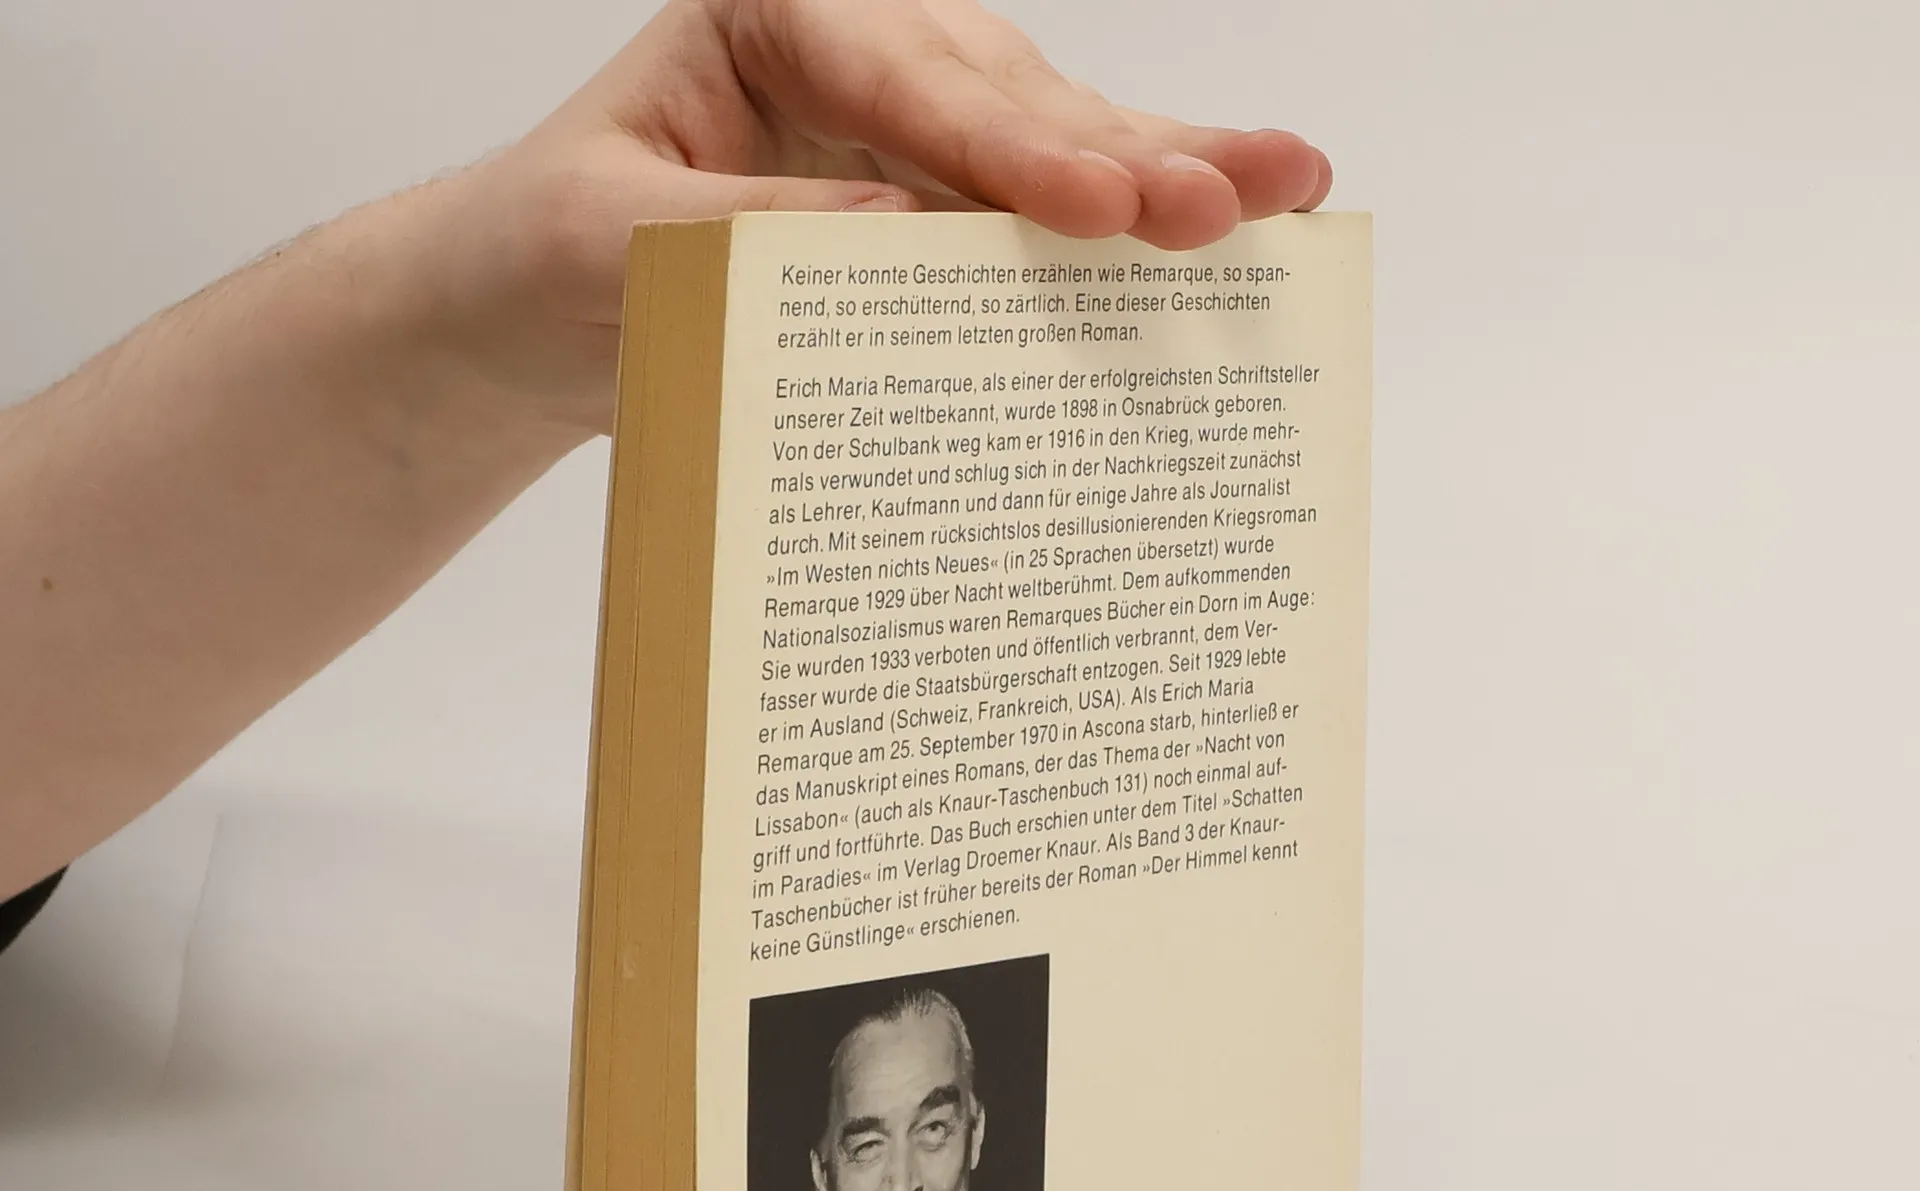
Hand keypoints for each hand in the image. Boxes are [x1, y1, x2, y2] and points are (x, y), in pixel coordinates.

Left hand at [433, 0, 1330, 435]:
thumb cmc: (551, 257)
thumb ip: (745, 229)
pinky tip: (1231, 221)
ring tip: (1285, 192)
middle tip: (1235, 201)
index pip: (904, 79)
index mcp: (770, 17)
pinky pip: (1043, 206)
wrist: (534, 313)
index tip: (1096, 213)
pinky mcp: (938, 198)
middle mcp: (863, 48)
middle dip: (1128, 155)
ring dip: (1167, 171)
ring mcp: (913, 121)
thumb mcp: (609, 242)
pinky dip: (1127, 223)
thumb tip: (899, 239)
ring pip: (1055, 137)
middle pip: (1012, 96)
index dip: (1008, 151)